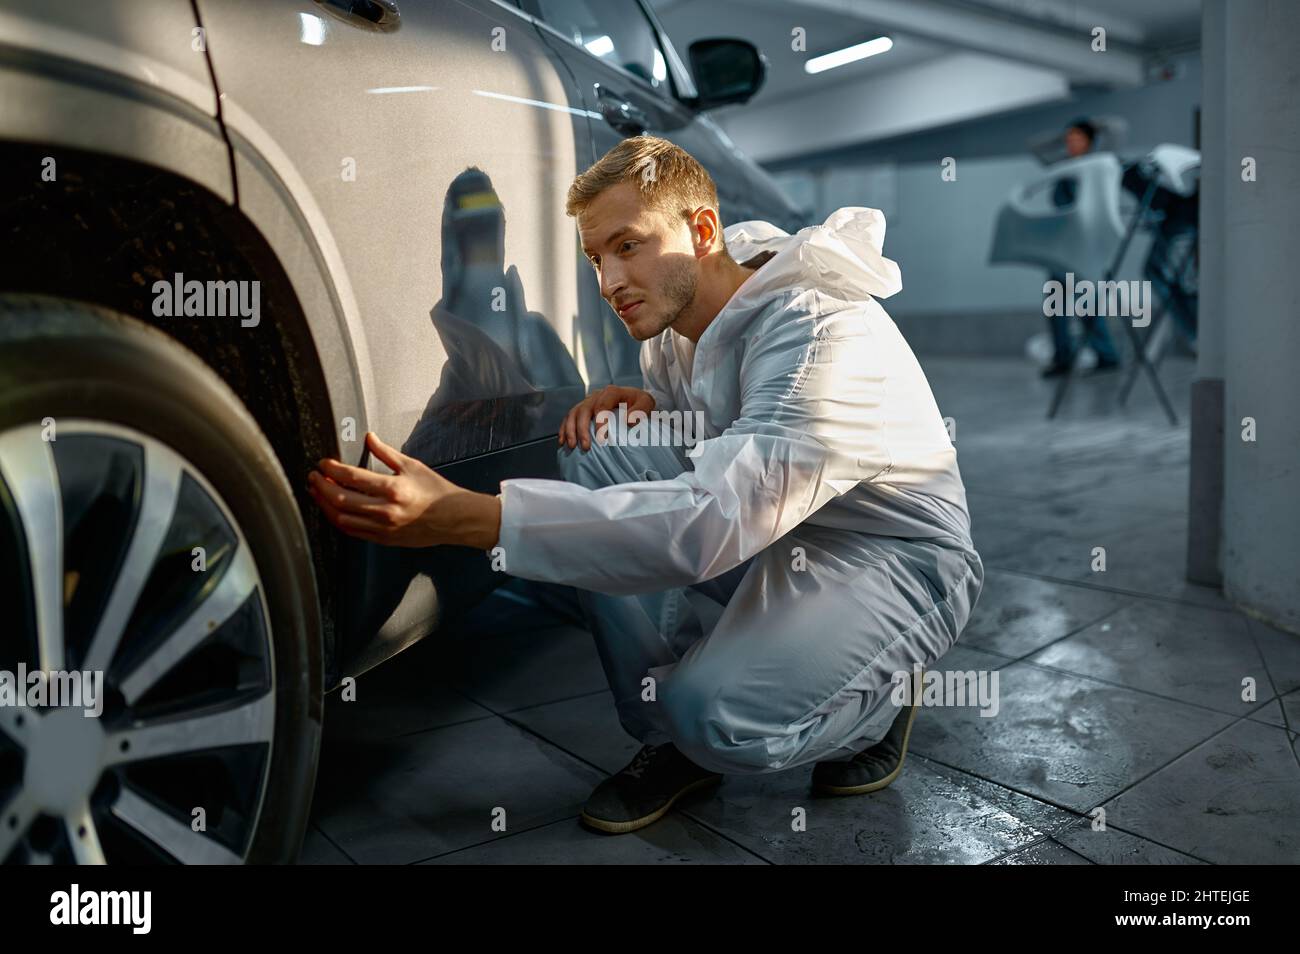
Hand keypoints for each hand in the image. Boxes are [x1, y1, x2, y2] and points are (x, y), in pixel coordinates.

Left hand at [307, 432, 499, 548]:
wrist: (452, 519)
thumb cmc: (435, 492)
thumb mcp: (412, 466)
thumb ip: (386, 453)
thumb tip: (369, 437)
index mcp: (393, 489)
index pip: (352, 477)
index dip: (332, 469)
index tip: (323, 463)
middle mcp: (385, 510)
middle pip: (340, 499)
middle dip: (321, 486)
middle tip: (313, 476)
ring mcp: (382, 527)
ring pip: (341, 518)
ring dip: (324, 504)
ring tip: (317, 492)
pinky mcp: (383, 539)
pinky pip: (352, 531)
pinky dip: (337, 520)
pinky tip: (332, 510)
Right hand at [559, 385, 654, 450]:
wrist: (635, 399)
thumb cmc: (640, 403)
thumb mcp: (646, 403)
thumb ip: (640, 410)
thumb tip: (628, 421)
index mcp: (611, 392)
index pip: (602, 406)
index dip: (600, 422)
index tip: (602, 438)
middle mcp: (596, 395)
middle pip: (583, 410)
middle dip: (582, 429)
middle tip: (585, 446)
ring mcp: (588, 401)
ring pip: (573, 413)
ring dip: (570, 430)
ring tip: (571, 446)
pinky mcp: (583, 408)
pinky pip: (569, 417)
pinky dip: (564, 429)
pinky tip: (562, 441)